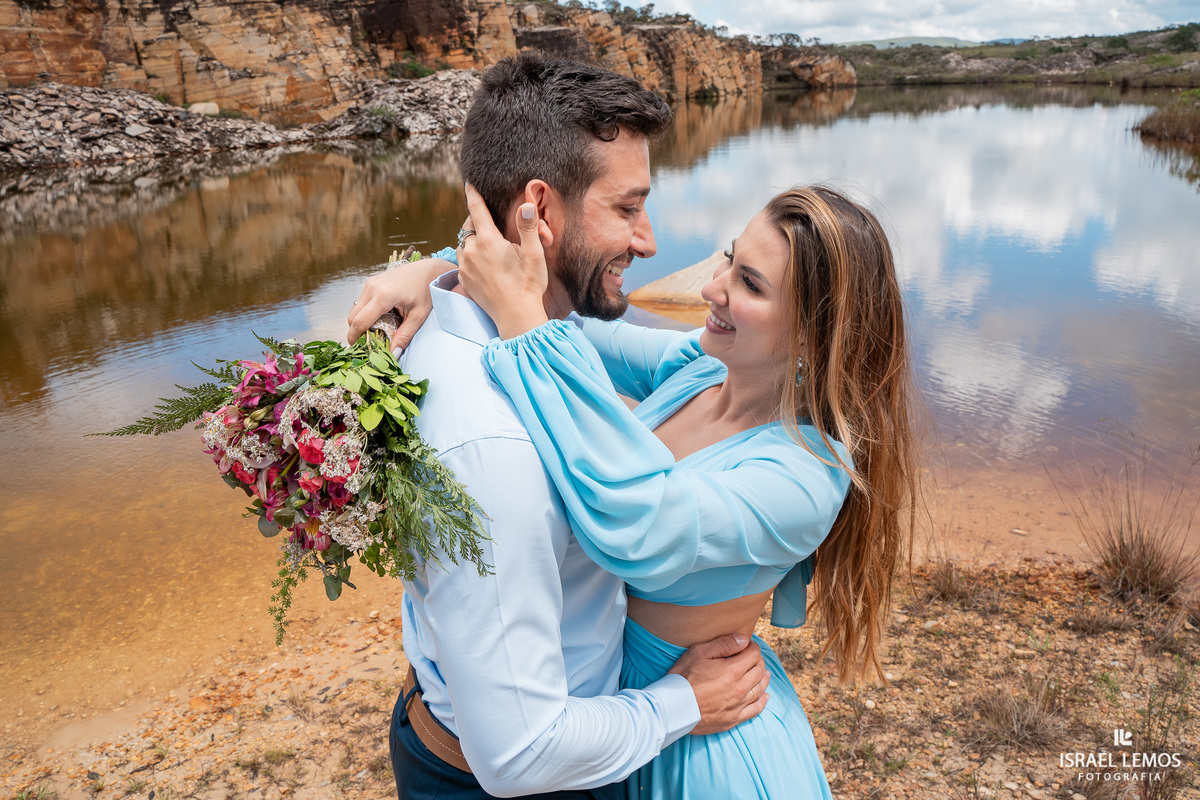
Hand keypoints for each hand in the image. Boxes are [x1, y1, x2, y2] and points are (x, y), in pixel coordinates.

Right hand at [346, 258, 448, 353]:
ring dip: (360, 321)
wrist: (430, 269)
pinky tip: (379, 318)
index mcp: (383, 296)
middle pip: (353, 316)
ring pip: (355, 308)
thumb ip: (405, 336)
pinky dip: (365, 312)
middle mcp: (372, 287)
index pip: (360, 321)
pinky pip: (361, 301)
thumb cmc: (427, 291)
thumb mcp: (419, 316)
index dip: (354, 337)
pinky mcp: (372, 281)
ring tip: (375, 331)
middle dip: (355, 331)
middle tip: (366, 343)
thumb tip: (393, 354)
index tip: (356, 348)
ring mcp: (371, 282)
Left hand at [457, 184, 551, 338]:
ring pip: (464, 244)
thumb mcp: (533, 254)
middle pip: (468, 226)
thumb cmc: (528, 284)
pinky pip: (462, 260)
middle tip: (491, 226)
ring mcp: (464, 266)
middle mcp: (471, 251)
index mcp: (488, 241)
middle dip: (476, 221)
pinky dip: (470, 257)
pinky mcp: (463, 279)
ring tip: (489, 248)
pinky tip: (484, 264)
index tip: (469, 184)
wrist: (516, 315)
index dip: (473, 194)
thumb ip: (528, 227)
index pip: (476, 210)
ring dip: (473, 241)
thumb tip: (525, 205)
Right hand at [669, 634, 769, 734]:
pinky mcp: (733, 719)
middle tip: (751, 658)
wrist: (674, 708)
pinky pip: (755, 710)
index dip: (751, 647)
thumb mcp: (699, 652)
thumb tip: (744, 640)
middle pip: (759, 671)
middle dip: (758, 661)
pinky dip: (762, 701)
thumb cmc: (683, 677)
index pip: (754, 654)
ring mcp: (738, 705)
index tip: (746, 646)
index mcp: (733, 670)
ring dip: (763, 678)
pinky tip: (764, 696)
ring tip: (763, 673)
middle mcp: (740, 688)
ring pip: (760, 689)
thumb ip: (724, 644)